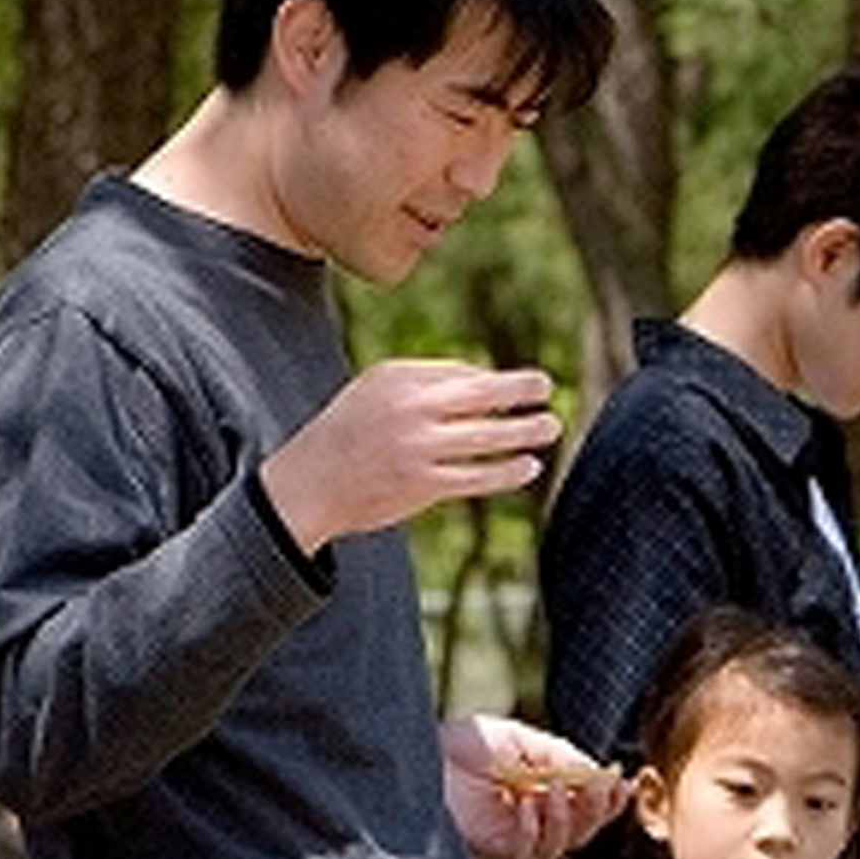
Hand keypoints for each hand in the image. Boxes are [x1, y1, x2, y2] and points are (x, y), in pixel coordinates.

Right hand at [260, 359, 564, 549]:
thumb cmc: (348, 434)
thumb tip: (485, 379)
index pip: (459, 373)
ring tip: (552, 427)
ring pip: (485, 437)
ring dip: (524, 432)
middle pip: (479, 394)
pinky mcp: (422, 484)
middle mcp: (408, 409)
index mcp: (396, 379)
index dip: (492, 381)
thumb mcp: (375, 391)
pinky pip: (476, 477)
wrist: (307, 485)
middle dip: (519, 389)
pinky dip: (507, 472)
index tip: (519, 386)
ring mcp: (416, 448)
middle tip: (547, 386)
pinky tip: (529, 467)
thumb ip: (425, 380)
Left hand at [443, 714, 629, 858]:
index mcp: (544, 790)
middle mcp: (534, 816)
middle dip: (596, 810)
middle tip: (595, 787)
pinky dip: (533, 829)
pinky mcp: (493, 846)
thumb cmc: (466, 743)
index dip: (610, 800)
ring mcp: (515, 834)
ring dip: (566, 818)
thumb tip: (597, 772)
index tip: (624, 784)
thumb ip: (560, 756)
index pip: (588, 805)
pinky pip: (526, 851)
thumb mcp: (522, 739)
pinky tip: (523, 806)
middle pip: (583, 830)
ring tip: (552, 790)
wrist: (423, 754)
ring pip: (561, 845)